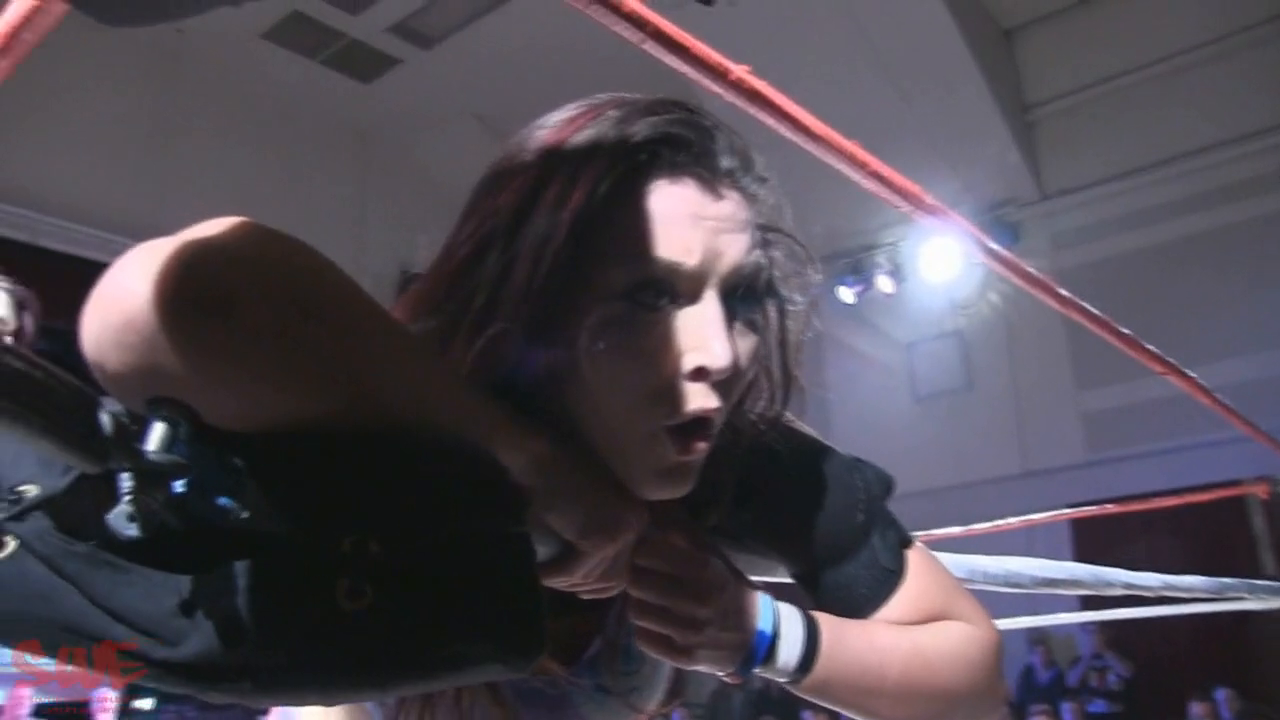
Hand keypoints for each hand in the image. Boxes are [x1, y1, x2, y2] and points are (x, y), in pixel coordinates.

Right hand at [500, 434, 647, 598]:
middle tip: (556, 582)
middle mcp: (636, 526)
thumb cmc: (558, 485)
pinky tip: (539, 570)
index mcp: (638, 520)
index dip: (599, 585)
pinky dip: (554, 573)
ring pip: (593, 577)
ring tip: (544, 574)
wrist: (544, 460)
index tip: (575, 587)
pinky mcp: (600, 539)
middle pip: (614, 579)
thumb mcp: (588, 518)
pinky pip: (576, 570)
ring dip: (565, 580)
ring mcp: (621, 532)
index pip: (625, 570)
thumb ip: (596, 547)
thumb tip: (591, 589)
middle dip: (581, 585)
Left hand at [624, 529, 755, 673]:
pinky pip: (643, 638)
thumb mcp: (715, 558)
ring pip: (636, 610)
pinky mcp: (683, 657)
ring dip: (638, 602)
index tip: (645, 552)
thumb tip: (655, 510)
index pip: (647, 552)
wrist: (757, 638)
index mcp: (705, 570)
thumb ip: (684, 535)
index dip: (642, 550)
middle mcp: (696, 601)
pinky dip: (645, 628)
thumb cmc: (730, 589)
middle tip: (641, 575)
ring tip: (648, 599)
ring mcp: (689, 632)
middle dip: (635, 575)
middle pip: (636, 581)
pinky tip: (656, 621)